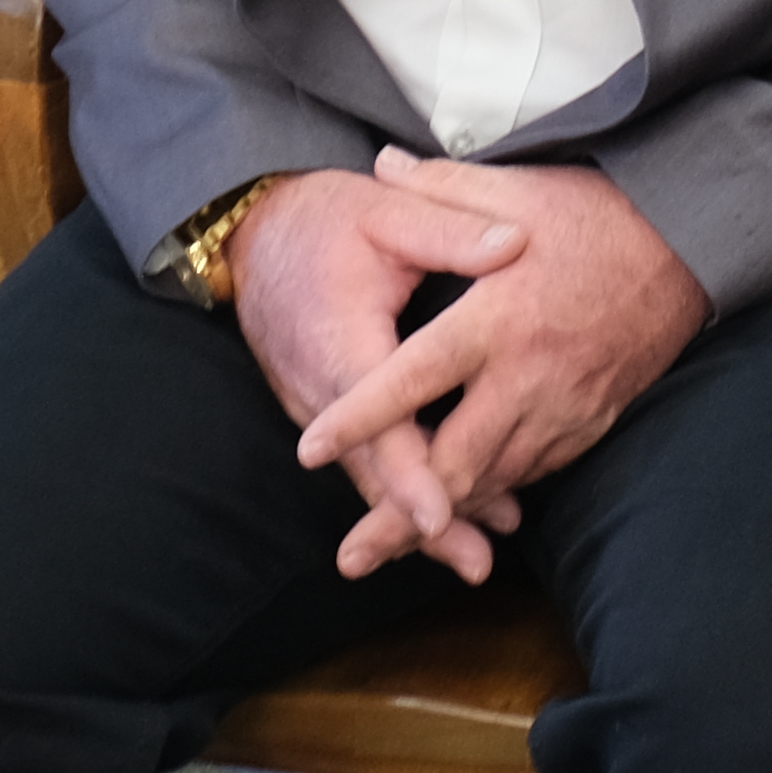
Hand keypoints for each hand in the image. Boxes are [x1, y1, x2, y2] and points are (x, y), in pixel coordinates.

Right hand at [227, 161, 537, 584]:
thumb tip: (517, 245)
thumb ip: (451, 229)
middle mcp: (322, 390)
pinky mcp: (325, 412)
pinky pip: (365, 459)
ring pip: (370, 473)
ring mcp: (319, 407)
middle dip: (424, 523)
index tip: (442, 514)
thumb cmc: (325, 219)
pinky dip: (402, 490)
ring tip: (477, 555)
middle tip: (477, 563)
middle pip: (376, 469)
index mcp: (341, 340)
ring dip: (417, 516)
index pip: (379, 420)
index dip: (411, 472)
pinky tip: (449, 512)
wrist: (254, 231)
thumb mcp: (388, 208)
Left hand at [284, 154, 714, 577]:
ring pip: (495, 480)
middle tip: (351, 556)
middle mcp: (528, 374)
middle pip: (454, 462)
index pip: (412, 378)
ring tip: (394, 548)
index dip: (359, 417)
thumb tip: (379, 161)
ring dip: (444, 517)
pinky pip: (537, 471)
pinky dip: (497, 493)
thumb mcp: (518, 185)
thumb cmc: (598, 212)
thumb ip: (441, 185)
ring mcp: (565, 404)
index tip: (310, 448)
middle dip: (399, 517)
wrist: (690, 242)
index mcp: (497, 318)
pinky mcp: (593, 418)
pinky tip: (467, 506)